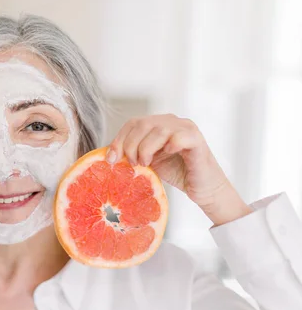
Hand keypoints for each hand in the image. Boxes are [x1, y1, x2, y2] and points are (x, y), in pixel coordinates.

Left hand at [107, 114, 251, 225]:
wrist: (202, 188)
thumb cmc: (176, 172)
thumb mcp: (148, 161)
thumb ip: (132, 153)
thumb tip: (107, 155)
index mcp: (158, 124)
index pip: (132, 123)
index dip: (119, 139)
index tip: (111, 159)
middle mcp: (172, 121)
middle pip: (142, 124)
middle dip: (130, 145)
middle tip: (132, 163)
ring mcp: (185, 128)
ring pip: (158, 129)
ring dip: (146, 148)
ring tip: (146, 163)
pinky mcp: (196, 140)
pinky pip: (179, 136)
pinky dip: (169, 145)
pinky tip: (166, 155)